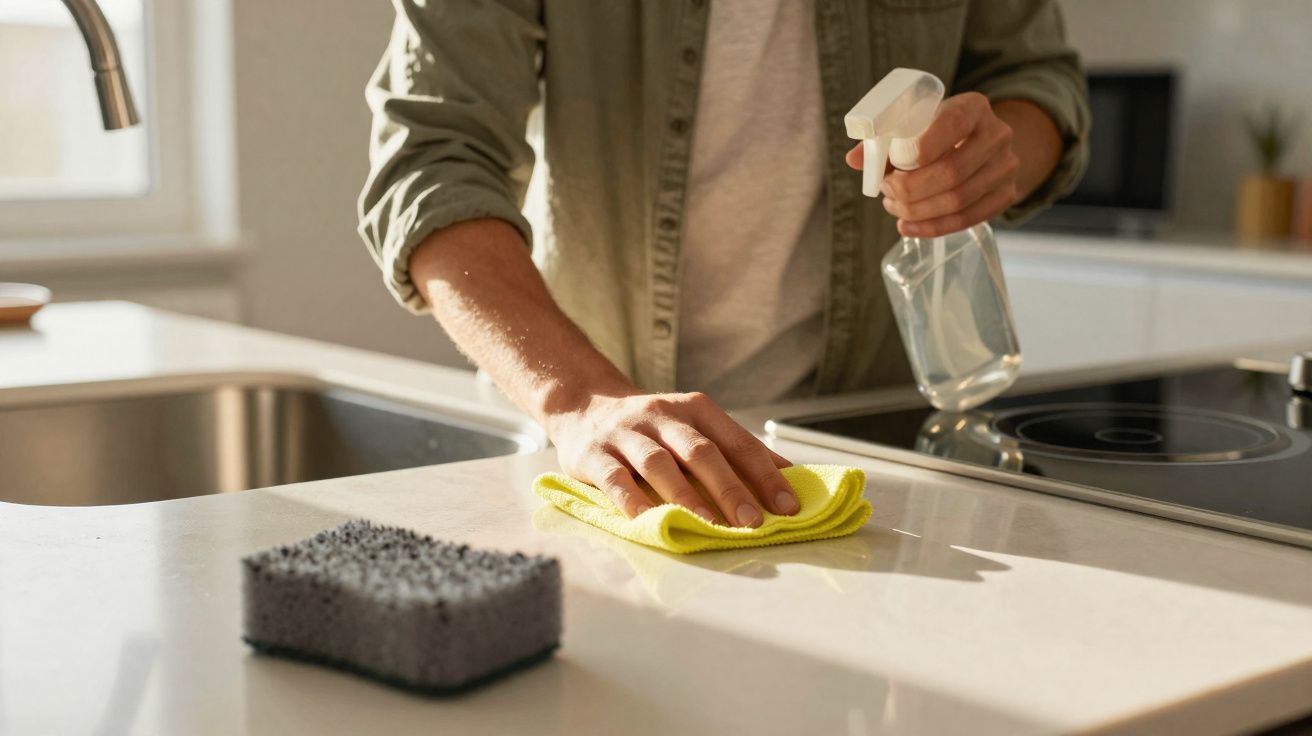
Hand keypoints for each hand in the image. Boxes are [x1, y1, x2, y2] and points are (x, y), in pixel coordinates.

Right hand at [544, 390, 798, 526]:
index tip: (788, 505)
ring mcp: (627, 434)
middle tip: (753, 521)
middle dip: (730, 488)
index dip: (765, 474)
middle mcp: (662, 416)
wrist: (583, 405)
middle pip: (701, 451)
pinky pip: (615, 479)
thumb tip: (787, 477)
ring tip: (708, 526)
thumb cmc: (652, 426)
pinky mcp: (594, 455)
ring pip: (659, 464)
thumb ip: (735, 449)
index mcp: (695, 409)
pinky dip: (633, 500)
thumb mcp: (694, 425)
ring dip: (686, 496)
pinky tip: (650, 520)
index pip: (737, 441)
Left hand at [846, 92, 1020, 237]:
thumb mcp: (916, 123)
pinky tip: (908, 227)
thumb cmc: (938, 132)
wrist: (982, 142)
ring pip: (958, 200)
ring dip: (917, 210)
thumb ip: (884, 139)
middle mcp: (998, 134)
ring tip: (894, 206)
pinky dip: (932, 228)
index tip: (896, 165)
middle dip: (911, 189)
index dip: (922, 148)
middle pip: (952, 171)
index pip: (952, 123)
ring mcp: (1006, 166)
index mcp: (974, 106)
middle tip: (886, 190)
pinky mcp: (1007, 194)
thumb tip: (854, 160)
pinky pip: (967, 219)